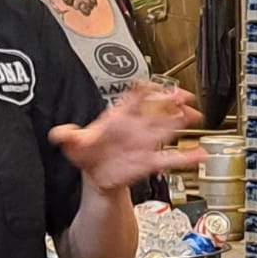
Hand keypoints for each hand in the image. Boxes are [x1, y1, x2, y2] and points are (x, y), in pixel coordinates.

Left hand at [50, 80, 201, 193]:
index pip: (133, 97)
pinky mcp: (150, 161)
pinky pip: (170, 158)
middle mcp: (136, 126)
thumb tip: (58, 134)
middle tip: (183, 93)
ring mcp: (146, 143)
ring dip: (181, 120)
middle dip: (171, 100)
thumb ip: (67, 137)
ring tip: (194, 115)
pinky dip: (186, 156)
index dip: (143, 89)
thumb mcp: (75, 143)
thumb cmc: (89, 153)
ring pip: (167, 128)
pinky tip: (198, 154)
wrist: (97, 174)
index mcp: (119, 117)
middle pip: (157, 108)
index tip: (151, 83)